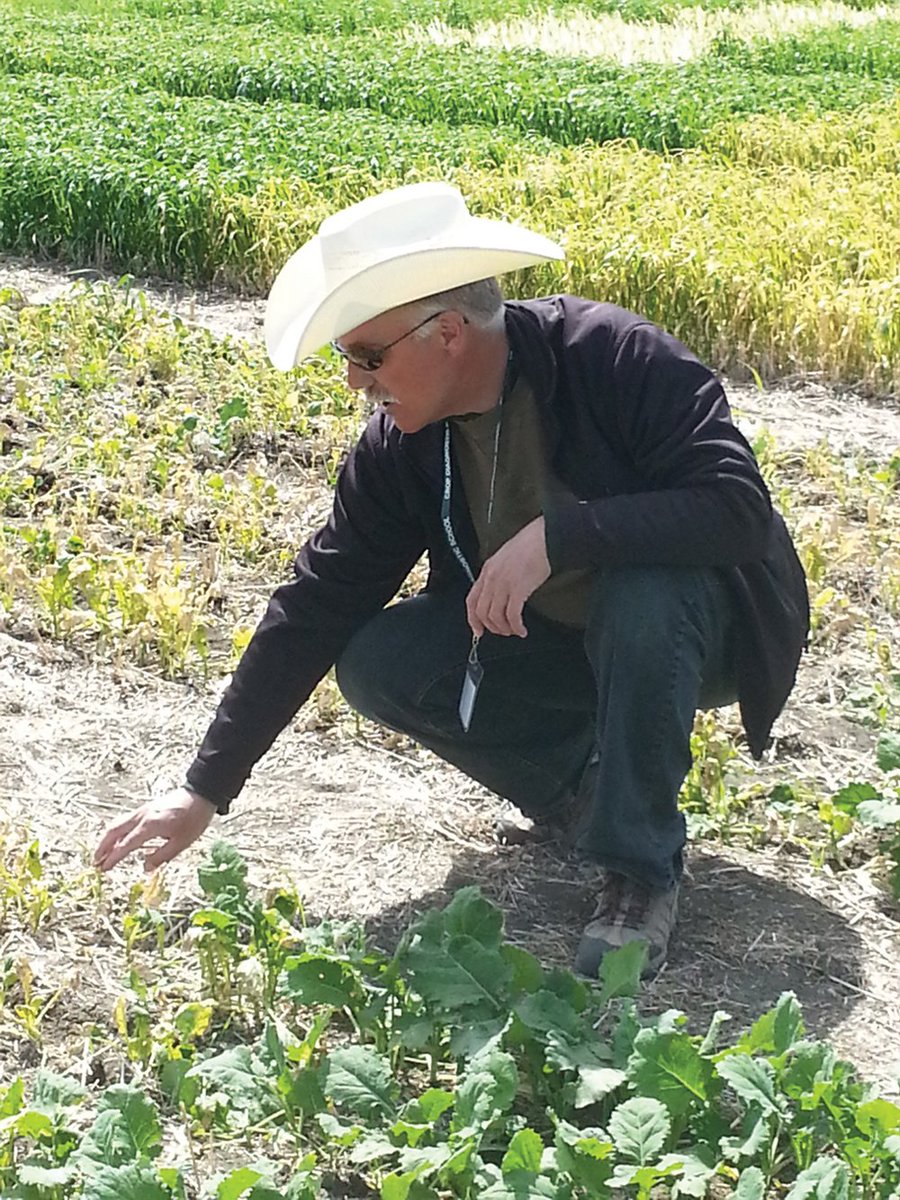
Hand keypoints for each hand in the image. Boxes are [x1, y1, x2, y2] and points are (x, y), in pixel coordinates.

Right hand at [93, 787, 216, 871]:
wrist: (201, 794)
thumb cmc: (194, 819)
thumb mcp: (182, 842)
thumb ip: (161, 856)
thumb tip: (145, 868)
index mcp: (150, 825)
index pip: (125, 844)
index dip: (113, 858)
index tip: (103, 869)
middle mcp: (141, 816)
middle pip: (114, 831)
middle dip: (102, 848)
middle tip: (95, 863)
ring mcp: (142, 811)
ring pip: (117, 824)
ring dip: (107, 839)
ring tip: (101, 854)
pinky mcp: (145, 809)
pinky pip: (125, 821)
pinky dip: (116, 832)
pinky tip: (117, 841)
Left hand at [466, 516, 550, 637]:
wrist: (544, 538)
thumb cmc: (530, 545)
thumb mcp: (505, 559)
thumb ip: (498, 576)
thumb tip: (499, 596)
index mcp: (487, 570)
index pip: (472, 600)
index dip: (473, 620)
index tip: (478, 631)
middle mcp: (491, 578)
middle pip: (482, 612)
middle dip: (492, 627)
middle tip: (502, 631)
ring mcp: (504, 584)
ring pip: (495, 616)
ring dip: (504, 628)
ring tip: (514, 631)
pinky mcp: (518, 589)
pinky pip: (512, 615)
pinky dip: (516, 626)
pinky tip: (522, 629)